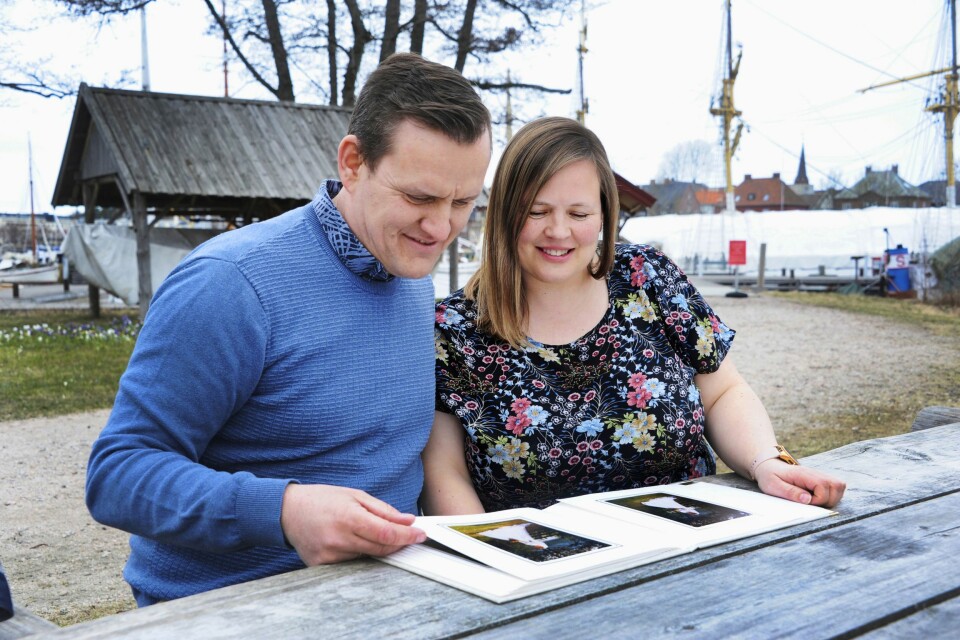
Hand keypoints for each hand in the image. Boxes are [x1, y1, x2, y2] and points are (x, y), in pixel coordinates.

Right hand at [280, 484, 425, 564]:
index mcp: (349, 517)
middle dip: (398, 543)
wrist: (286, 511)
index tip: (420, 534)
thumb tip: (407, 521)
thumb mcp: (354, 495)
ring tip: (364, 529)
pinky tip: (350, 540)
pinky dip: (358, 552)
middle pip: (381, 549)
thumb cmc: (321, 499)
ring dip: (376, 546)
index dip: (407, 536)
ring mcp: (329, 556)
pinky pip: (351, 563)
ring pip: (367, 556)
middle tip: (407, 534)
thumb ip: (382, 510)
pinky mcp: (321, 565)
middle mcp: (339, 539)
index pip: (386, 534)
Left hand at [755, 461, 845, 507]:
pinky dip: (831, 495)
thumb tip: (807, 500)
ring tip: (816, 501)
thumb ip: (790, 492)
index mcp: (804, 474)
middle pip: (837, 486)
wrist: (768, 466)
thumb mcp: (774, 485)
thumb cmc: (770, 476)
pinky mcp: (820, 479)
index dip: (818, 499)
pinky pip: (836, 487)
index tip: (806, 502)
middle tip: (812, 503)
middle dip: (828, 500)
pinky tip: (818, 498)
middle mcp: (815, 473)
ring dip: (832, 498)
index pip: (823, 486)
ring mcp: (819, 475)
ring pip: (839, 487)